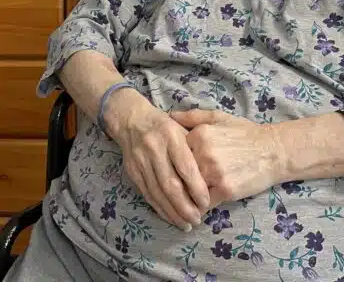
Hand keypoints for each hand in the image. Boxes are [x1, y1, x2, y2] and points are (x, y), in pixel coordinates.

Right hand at [106, 91, 210, 230]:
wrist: (132, 119)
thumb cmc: (165, 125)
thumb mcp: (183, 127)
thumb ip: (196, 147)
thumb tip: (212, 176)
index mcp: (171, 136)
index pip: (186, 167)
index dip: (196, 188)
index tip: (206, 203)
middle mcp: (154, 149)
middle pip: (170, 184)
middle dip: (185, 206)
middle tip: (197, 220)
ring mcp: (141, 161)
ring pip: (157, 192)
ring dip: (172, 212)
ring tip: (186, 224)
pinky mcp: (132, 171)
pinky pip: (147, 194)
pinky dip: (159, 208)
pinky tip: (170, 217)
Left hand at [170, 109, 284, 206]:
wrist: (275, 151)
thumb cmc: (246, 133)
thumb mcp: (219, 117)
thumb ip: (192, 117)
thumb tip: (168, 116)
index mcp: (199, 134)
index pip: (174, 152)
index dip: (170, 161)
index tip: (167, 168)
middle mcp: (204, 153)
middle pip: (178, 173)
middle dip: (173, 182)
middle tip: (168, 190)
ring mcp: (214, 173)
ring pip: (188, 190)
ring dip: (184, 198)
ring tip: (179, 203)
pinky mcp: (225, 191)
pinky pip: (204, 203)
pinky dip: (199, 207)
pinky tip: (196, 208)